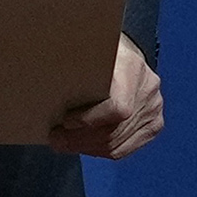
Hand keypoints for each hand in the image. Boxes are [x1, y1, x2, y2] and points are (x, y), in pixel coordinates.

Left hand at [50, 33, 162, 158]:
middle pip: (114, 131)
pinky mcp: (154, 124)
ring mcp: (154, 108)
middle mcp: (148, 88)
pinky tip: (83, 144)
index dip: (90, 121)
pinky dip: (100, 150)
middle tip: (55, 139)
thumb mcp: (85, 46)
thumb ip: (71, 60)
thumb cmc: (96, 49)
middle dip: (80, 139)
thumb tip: (42, 76)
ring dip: (86, 148)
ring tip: (63, 142)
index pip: (118, 108)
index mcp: (131, 66)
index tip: (65, 121)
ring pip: (117, 144)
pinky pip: (125, 148)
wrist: (124, 52)